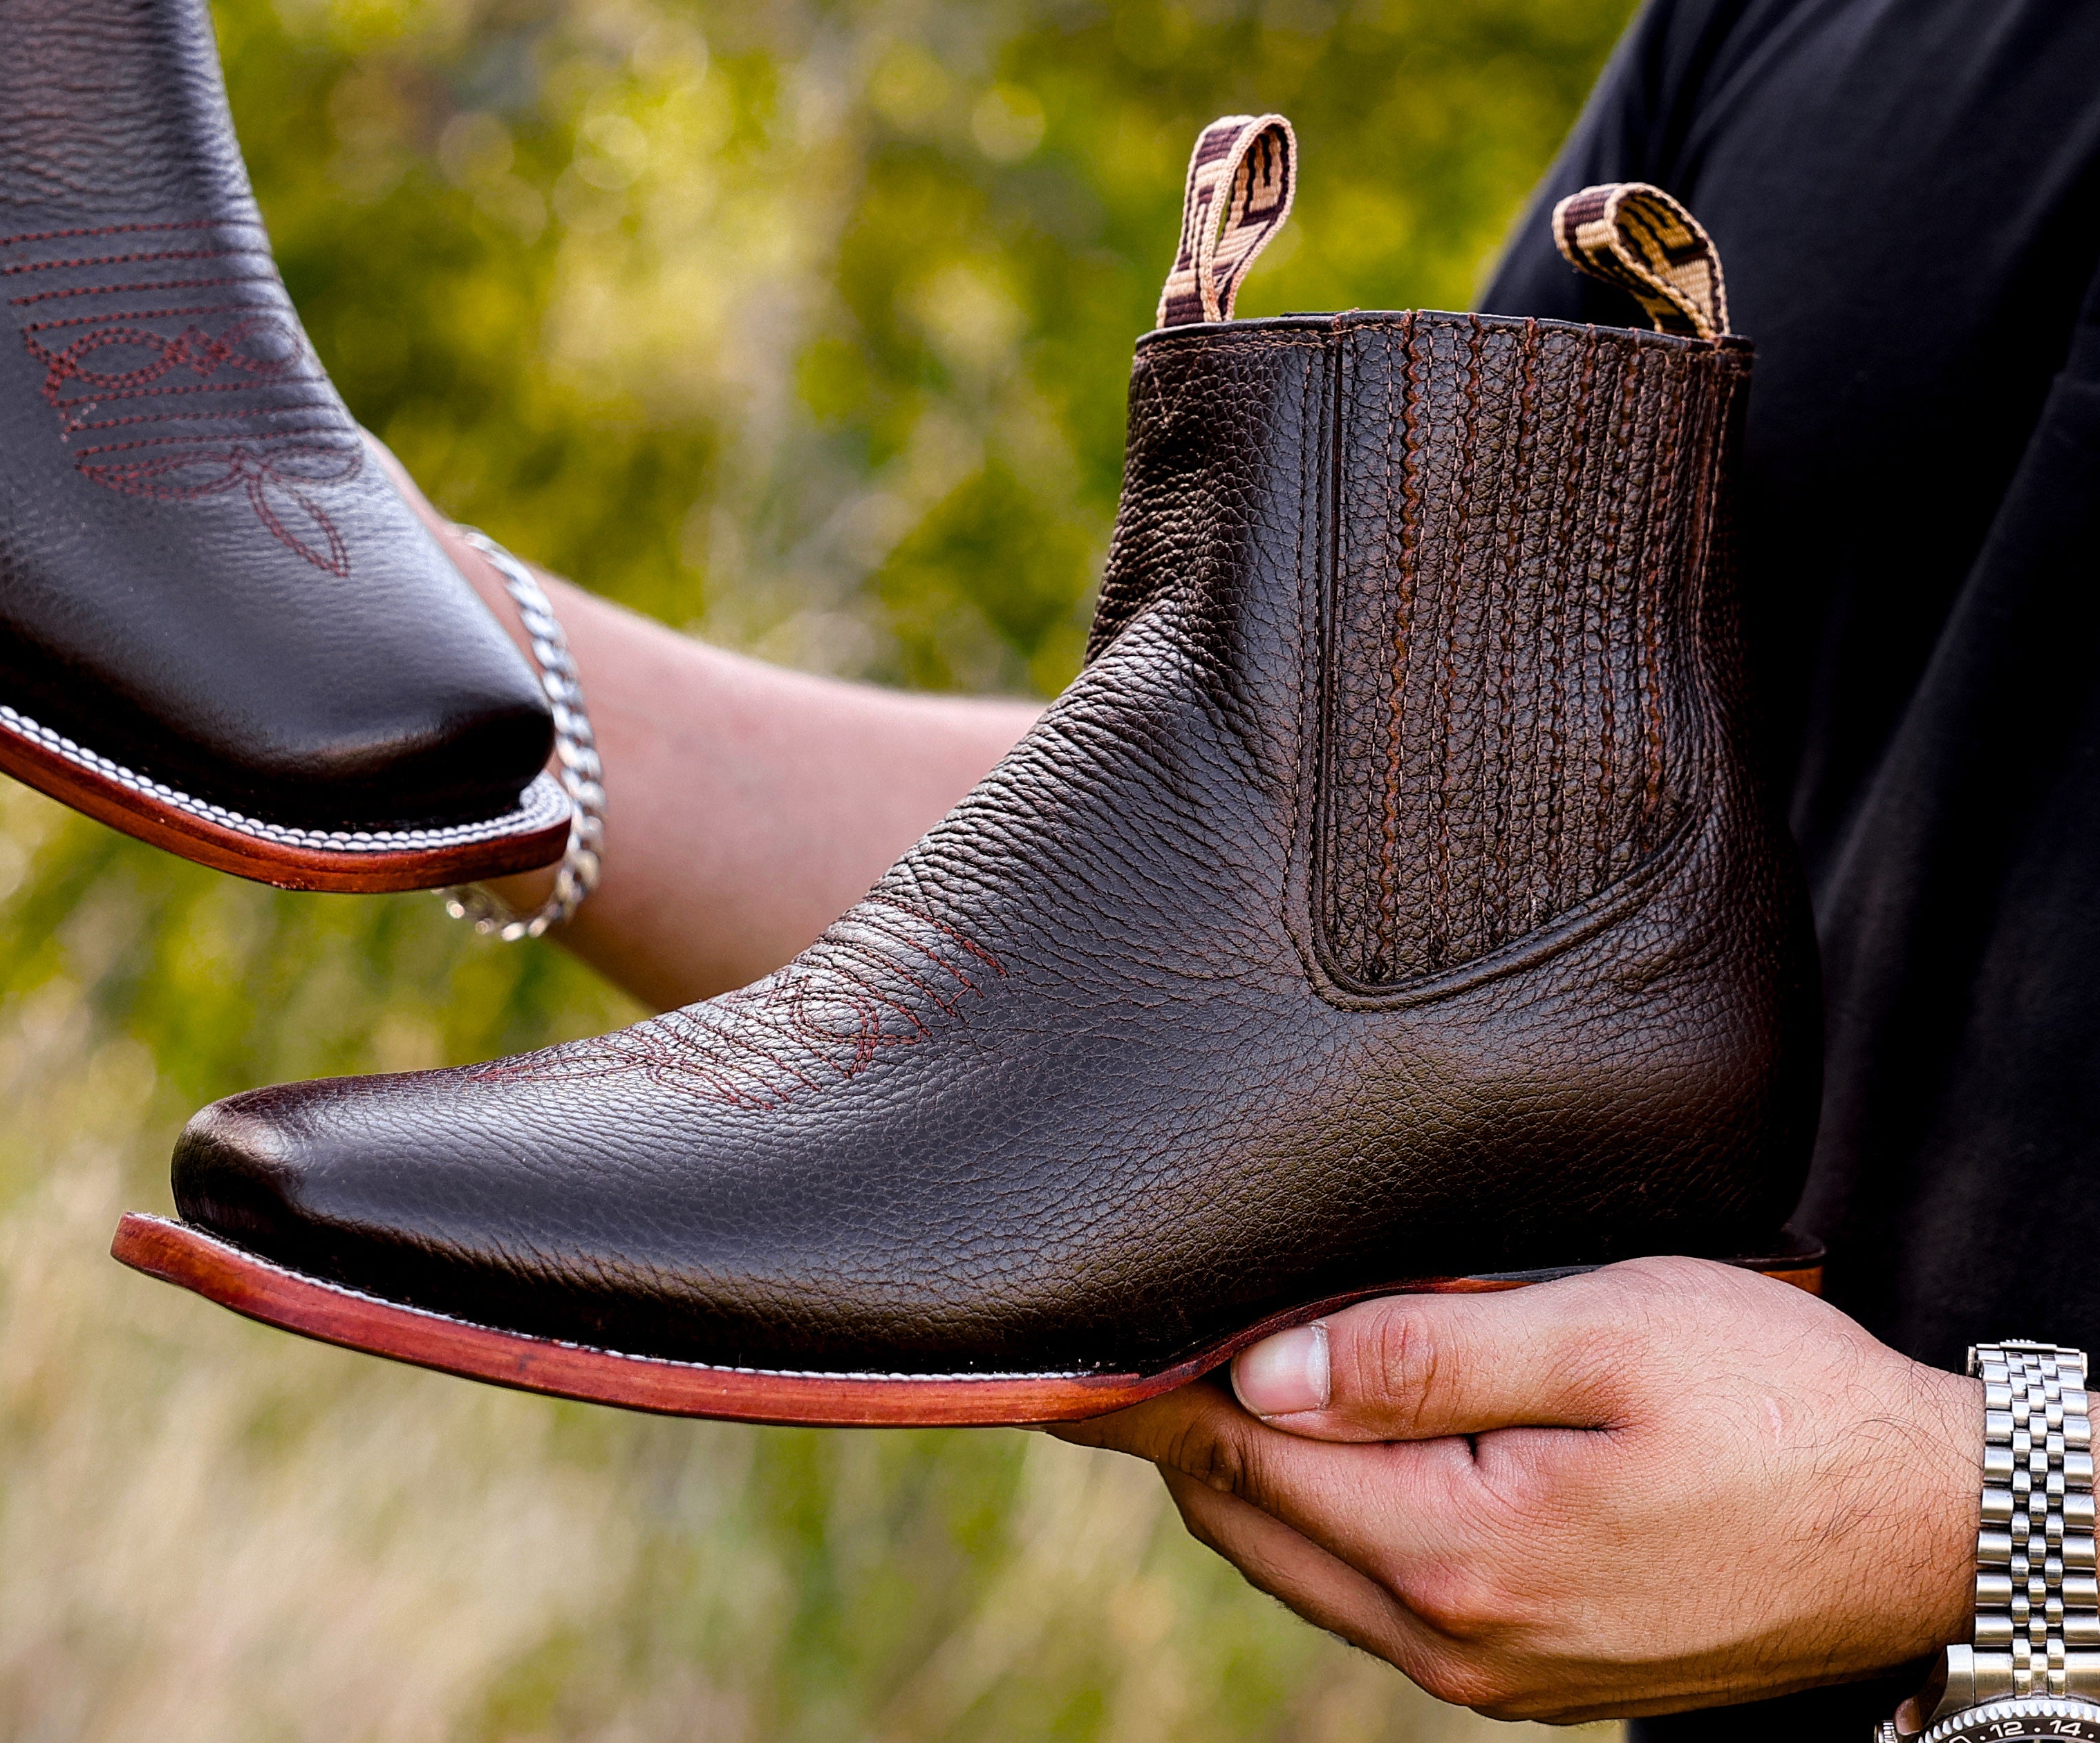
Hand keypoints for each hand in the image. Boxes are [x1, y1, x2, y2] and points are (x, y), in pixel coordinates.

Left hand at [1064, 1257, 1980, 1722]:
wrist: (1926, 1528)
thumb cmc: (1777, 1403)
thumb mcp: (1600, 1336)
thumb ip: (1420, 1357)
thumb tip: (1266, 1367)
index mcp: (1460, 1554)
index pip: (1242, 1458)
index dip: (1152, 1389)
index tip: (1080, 1335)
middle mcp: (1459, 1639)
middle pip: (1251, 1521)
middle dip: (1176, 1429)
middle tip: (1109, 1340)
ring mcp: (1495, 1670)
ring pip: (1301, 1564)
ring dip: (1241, 1474)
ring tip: (1185, 1376)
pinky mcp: (1533, 1666)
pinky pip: (1370, 1593)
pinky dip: (1314, 1518)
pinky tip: (1302, 1444)